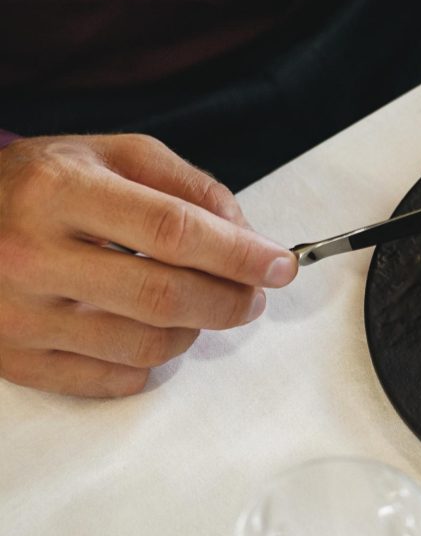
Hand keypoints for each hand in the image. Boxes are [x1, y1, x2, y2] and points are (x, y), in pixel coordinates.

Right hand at [0, 135, 297, 396]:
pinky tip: (150, 330)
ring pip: (146, 346)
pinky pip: (112, 379)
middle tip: (253, 294)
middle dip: (230, 300)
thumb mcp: (108, 155)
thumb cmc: (39, 187)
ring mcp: (17, 313)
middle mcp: (30, 254)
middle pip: (164, 295)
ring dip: (195, 331)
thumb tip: (246, 233)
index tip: (280, 265)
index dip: (239, 253)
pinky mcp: (14, 359)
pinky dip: (151, 361)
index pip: (172, 230)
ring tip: (200, 307)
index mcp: (57, 190)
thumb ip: (185, 185)